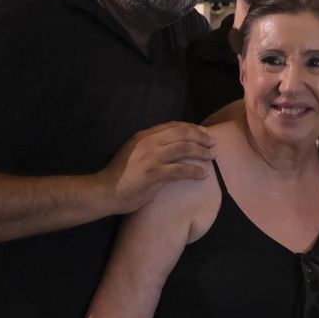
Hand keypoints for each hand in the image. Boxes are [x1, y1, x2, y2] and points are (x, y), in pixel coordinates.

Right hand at [100, 122, 215, 214]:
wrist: (106, 191)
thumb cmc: (120, 174)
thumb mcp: (133, 151)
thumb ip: (150, 145)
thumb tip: (171, 144)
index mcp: (144, 136)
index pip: (173, 126)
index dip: (191, 128)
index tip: (203, 132)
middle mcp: (149, 143)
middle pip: (182, 134)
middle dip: (200, 137)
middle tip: (212, 143)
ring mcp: (152, 158)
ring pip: (184, 149)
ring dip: (202, 152)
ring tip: (212, 156)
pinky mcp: (155, 174)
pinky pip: (181, 170)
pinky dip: (195, 171)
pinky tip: (203, 174)